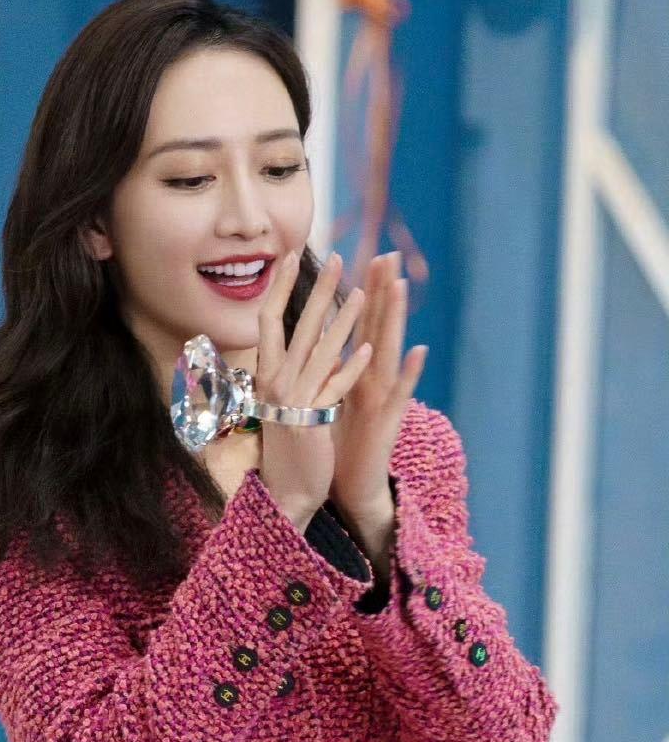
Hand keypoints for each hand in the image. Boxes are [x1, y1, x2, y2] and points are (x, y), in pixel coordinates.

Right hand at [257, 250, 372, 531]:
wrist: (286, 491)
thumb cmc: (287, 446)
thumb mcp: (283, 402)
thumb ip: (292, 370)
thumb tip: (303, 339)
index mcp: (265, 376)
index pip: (269, 321)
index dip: (282, 288)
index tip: (293, 257)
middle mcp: (274, 384)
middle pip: (297, 327)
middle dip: (319, 291)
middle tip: (338, 259)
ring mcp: (292, 403)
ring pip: (320, 352)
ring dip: (343, 322)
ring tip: (363, 294)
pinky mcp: (311, 423)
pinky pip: (334, 390)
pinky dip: (350, 369)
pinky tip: (368, 349)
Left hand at [329, 251, 427, 524]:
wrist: (351, 488)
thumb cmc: (340, 445)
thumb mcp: (332, 400)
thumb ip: (332, 371)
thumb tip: (322, 342)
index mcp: (356, 374)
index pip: (361, 324)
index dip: (364, 291)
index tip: (366, 255)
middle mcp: (372, 380)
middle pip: (378, 327)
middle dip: (382, 291)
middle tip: (388, 253)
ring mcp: (383, 398)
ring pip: (389, 350)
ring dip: (396, 317)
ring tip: (400, 285)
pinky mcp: (388, 422)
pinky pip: (400, 394)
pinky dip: (410, 373)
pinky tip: (419, 351)